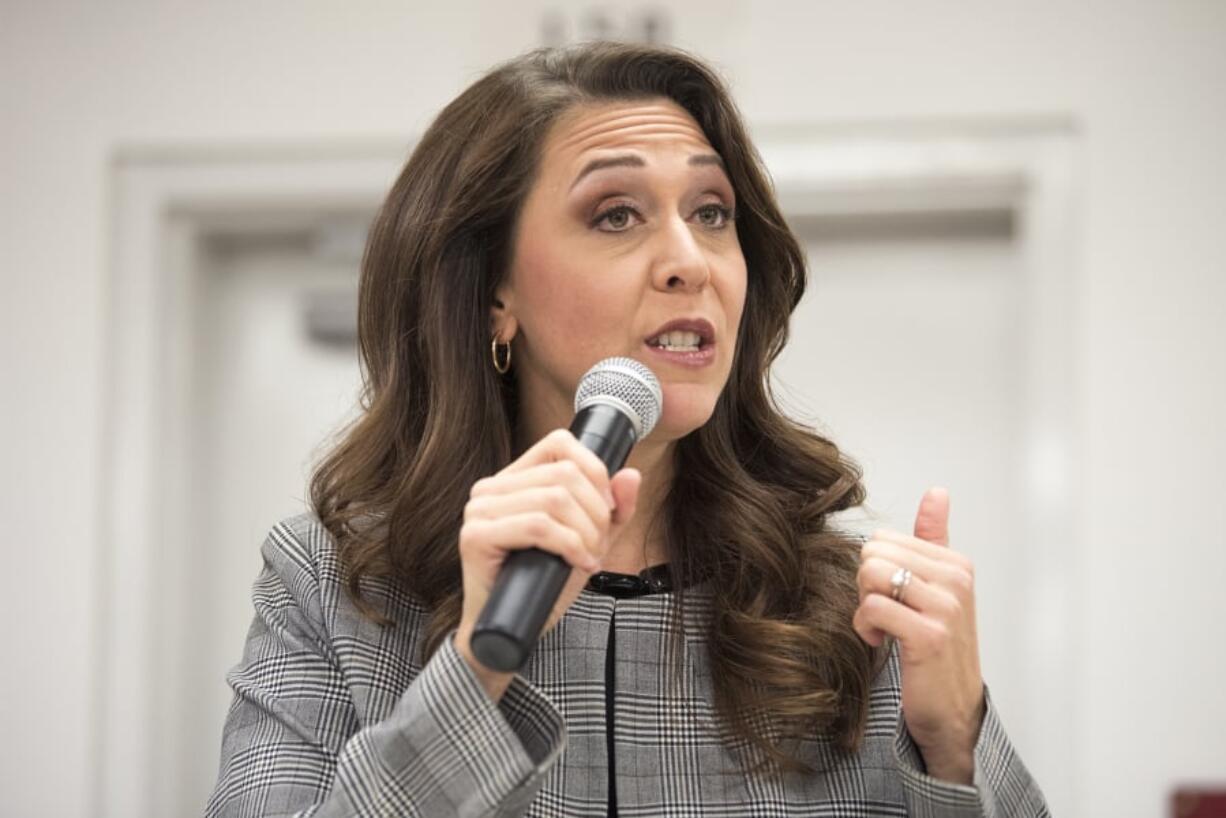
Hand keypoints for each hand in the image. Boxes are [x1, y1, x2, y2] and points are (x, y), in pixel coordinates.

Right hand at [453, 428, 640, 697]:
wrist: (513, 630)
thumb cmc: (545, 583)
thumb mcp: (589, 540)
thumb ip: (612, 510)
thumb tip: (630, 475)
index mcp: (513, 479)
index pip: (559, 444)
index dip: (594, 470)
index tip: (607, 507)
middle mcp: (491, 488)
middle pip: (564, 474)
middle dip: (595, 512)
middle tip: (599, 545)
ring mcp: (479, 510)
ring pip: (554, 499)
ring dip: (586, 533)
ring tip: (588, 557)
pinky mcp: (475, 536)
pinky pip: (538, 526)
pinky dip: (570, 545)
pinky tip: (577, 563)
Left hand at [852, 487, 985, 783]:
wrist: (952, 711)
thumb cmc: (938, 648)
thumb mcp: (939, 589)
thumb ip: (934, 539)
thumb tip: (938, 491)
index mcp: (955, 563)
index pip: (883, 538)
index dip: (875, 570)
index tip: (894, 600)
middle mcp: (956, 580)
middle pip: (872, 552)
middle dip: (866, 586)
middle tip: (887, 616)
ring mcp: (946, 607)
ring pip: (870, 574)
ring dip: (865, 606)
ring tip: (885, 628)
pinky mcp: (930, 635)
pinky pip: (872, 607)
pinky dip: (866, 628)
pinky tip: (883, 644)